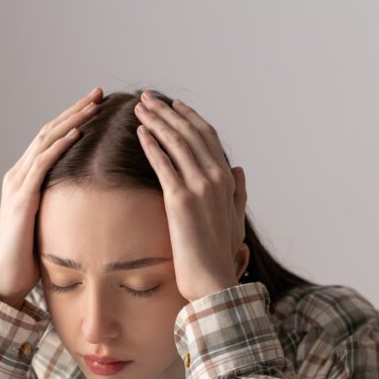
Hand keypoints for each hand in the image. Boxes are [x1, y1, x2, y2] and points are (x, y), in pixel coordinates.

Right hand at [0, 88, 102, 307]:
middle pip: (49, 132)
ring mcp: (17, 184)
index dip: (72, 120)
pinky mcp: (22, 198)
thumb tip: (88, 204)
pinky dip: (59, 145)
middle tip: (98, 93)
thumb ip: (61, 207)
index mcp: (24, 180)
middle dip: (75, 110)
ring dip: (71, 120)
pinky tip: (77, 132)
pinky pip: (42, 164)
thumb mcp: (49, 225)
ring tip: (93, 104)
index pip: (50, 140)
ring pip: (46, 141)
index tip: (96, 106)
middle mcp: (17, 175)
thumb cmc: (29, 259)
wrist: (5, 281)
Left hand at [135, 91, 248, 301]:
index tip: (173, 104)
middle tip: (148, 97)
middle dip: (168, 111)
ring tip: (140, 107)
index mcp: (227, 179)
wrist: (214, 281)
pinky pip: (164, 164)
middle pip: (190, 133)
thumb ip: (238, 191)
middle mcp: (216, 177)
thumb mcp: (236, 218)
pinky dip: (152, 145)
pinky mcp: (180, 200)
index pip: (207, 137)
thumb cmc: (221, 255)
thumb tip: (239, 169)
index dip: (189, 117)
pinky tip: (140, 132)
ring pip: (176, 143)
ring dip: (157, 121)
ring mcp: (199, 187)